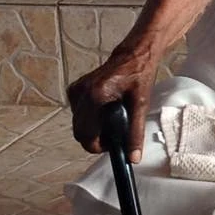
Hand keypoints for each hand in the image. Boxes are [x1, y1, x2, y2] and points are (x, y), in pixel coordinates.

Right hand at [68, 46, 156, 162]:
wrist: (132, 56)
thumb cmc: (138, 76)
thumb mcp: (141, 105)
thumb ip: (135, 133)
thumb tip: (133, 157)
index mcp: (96, 95)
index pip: (87, 136)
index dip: (99, 146)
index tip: (112, 144)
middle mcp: (82, 92)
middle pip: (79, 133)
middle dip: (95, 138)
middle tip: (113, 132)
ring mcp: (76, 90)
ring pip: (77, 125)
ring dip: (92, 129)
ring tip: (111, 119)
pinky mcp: (74, 89)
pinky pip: (77, 114)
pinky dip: (88, 119)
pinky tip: (103, 110)